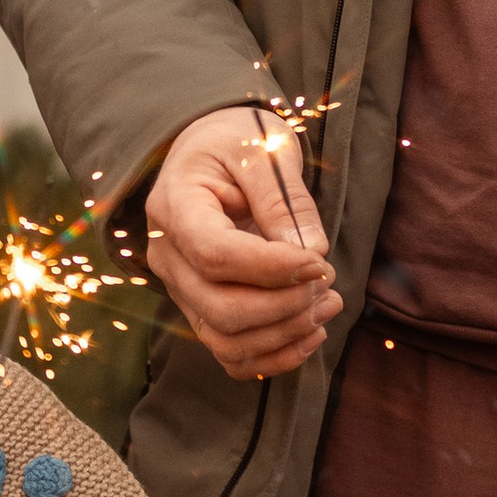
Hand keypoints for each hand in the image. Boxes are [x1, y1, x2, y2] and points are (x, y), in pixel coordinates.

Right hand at [145, 105, 340, 379]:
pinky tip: (311, 333)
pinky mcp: (200, 308)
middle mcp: (167, 254)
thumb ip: (285, 200)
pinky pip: (230, 353)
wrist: (211, 150)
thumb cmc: (238, 141)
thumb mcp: (265, 149)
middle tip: (328, 281)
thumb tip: (311, 253)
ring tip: (329, 304)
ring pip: (225, 339)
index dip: (273, 268)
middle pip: (219, 307)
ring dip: (285, 334)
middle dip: (285, 305)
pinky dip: (273, 356)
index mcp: (175, 205)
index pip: (216, 254)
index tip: (320, 263)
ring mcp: (180, 287)